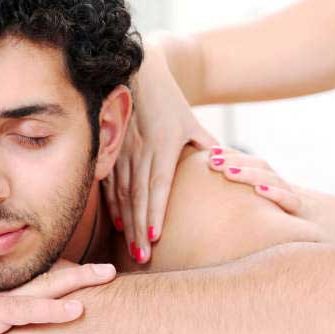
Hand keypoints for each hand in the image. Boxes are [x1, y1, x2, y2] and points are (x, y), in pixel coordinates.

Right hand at [102, 47, 216, 263]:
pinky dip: (113, 205)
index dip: (156, 212)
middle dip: (140, 229)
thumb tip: (225, 166)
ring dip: (127, 223)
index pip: (159, 185)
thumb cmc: (168, 100)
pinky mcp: (111, 151)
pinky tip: (117, 224)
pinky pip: (110, 183)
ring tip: (131, 248)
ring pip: (123, 195)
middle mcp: (140, 152)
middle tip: (143, 258)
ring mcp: (122, 152)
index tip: (155, 238)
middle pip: (140, 197)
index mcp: (162, 146)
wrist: (137, 74)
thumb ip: (207, 146)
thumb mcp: (191, 122)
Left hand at [208, 146, 302, 213]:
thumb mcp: (277, 211)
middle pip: (258, 167)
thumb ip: (257, 206)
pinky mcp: (307, 213)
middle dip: (234, 160)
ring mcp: (296, 197)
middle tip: (210, 159)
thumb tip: (224, 212)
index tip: (208, 152)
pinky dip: (276, 194)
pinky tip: (259, 191)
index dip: (232, 157)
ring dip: (248, 174)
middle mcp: (283, 187)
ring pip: (271, 180)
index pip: (252, 165)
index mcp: (275, 185)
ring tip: (226, 171)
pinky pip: (291, 201)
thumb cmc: (307, 220)